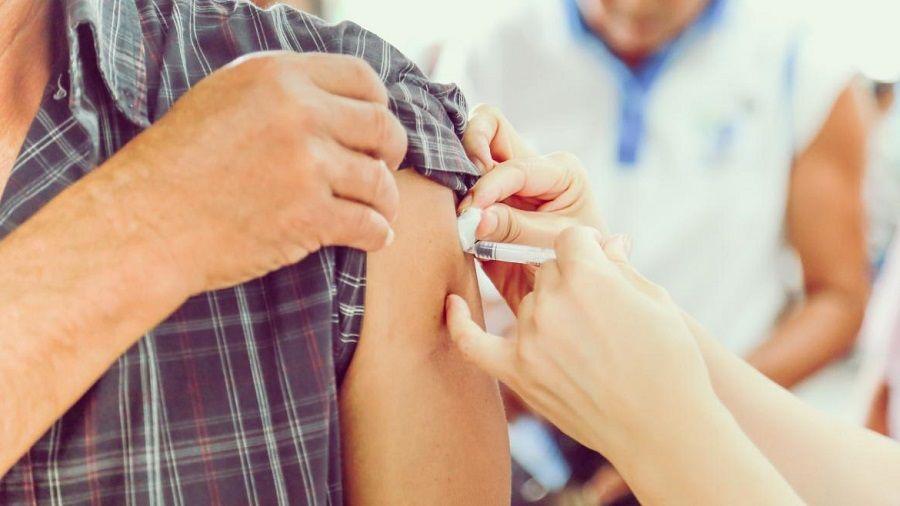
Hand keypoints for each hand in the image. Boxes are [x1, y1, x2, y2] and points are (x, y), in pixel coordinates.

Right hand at [114, 52, 406, 292]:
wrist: (143, 224)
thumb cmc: (176, 164)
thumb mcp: (224, 97)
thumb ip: (281, 91)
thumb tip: (334, 100)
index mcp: (279, 75)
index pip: (363, 79)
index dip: (378, 106)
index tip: (373, 130)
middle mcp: (299, 113)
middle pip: (382, 127)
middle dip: (391, 153)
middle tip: (383, 170)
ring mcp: (306, 165)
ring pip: (380, 181)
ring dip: (386, 201)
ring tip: (379, 212)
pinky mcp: (308, 216)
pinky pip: (369, 224)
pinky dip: (377, 234)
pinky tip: (373, 237)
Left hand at [446, 227, 716, 460]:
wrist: (662, 430)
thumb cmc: (670, 364)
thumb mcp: (657, 302)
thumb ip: (621, 268)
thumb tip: (608, 243)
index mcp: (589, 276)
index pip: (569, 239)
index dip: (584, 249)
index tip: (595, 261)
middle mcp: (552, 301)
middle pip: (546, 270)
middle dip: (569, 282)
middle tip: (597, 314)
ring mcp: (530, 337)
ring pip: (527, 302)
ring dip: (546, 311)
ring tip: (585, 344)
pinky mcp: (516, 371)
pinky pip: (472, 342)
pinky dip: (459, 322)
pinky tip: (453, 303)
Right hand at [460, 105, 606, 310]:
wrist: (568, 294)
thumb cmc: (575, 266)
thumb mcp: (554, 246)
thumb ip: (516, 229)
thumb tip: (475, 217)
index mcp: (559, 171)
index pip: (516, 166)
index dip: (491, 185)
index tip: (474, 210)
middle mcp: (529, 168)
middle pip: (490, 127)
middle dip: (470, 145)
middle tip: (459, 180)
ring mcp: (502, 183)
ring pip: (469, 148)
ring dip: (455, 169)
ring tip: (453, 203)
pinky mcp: (481, 203)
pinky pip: (456, 184)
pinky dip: (447, 193)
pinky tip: (446, 215)